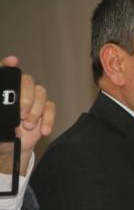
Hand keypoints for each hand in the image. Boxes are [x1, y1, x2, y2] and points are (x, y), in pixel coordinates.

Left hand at [0, 56, 54, 174]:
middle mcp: (19, 90)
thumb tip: (2, 106)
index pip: (6, 72)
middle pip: (27, 81)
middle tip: (21, 115)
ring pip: (41, 93)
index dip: (8, 65)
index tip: (12, 62)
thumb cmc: (0, 132)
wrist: (12, 147)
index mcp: (4, 90)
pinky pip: (51, 108)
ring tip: (28, 126)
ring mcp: (33, 98)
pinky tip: (43, 130)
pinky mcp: (45, 109)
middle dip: (26, 98)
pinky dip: (48, 119)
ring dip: (36, 110)